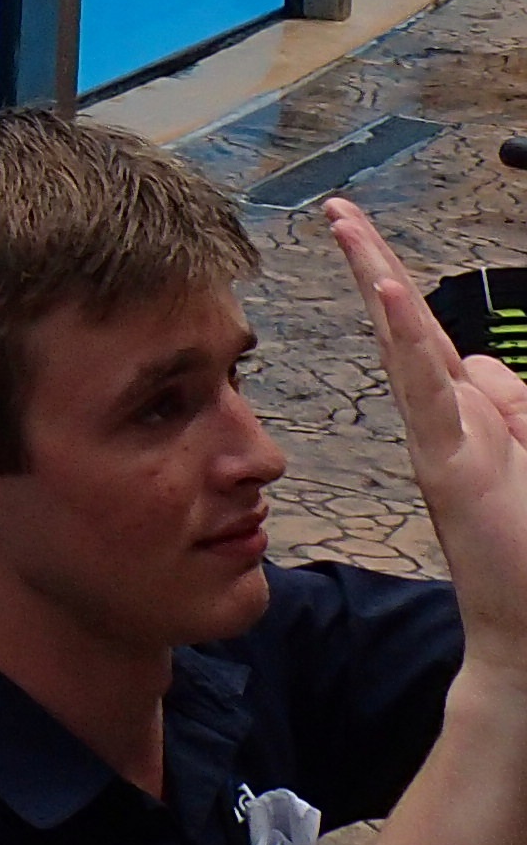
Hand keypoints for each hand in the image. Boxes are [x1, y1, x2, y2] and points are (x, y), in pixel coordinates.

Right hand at [330, 198, 526, 677]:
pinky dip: (403, 337)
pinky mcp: (448, 465)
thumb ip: (516, 407)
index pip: (425, 334)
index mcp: (469, 418)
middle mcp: (445, 422)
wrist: (526, 635)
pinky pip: (423, 389)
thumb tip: (479, 366)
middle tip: (337, 209)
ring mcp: (441, 441)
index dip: (393, 278)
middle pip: (401, 325)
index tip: (360, 231)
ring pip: (404, 345)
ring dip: (377, 281)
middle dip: (369, 260)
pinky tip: (384, 294)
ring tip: (349, 228)